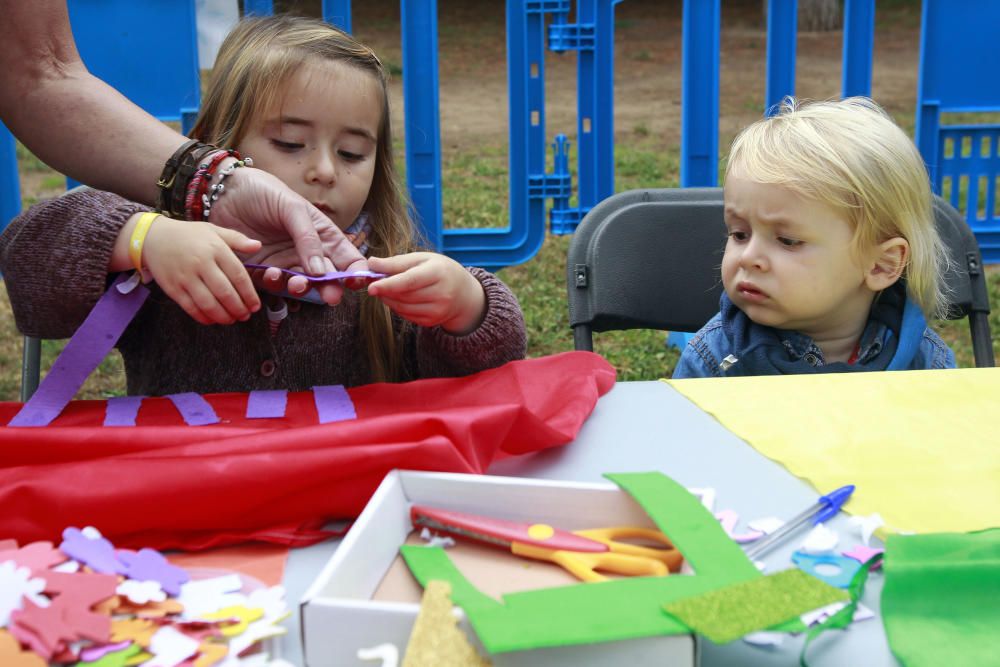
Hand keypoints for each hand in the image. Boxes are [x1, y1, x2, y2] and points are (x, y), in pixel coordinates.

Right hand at [143, 217, 261, 324]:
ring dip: (224, 316)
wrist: (153, 237)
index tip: (255, 305)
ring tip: (232, 320)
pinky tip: (213, 319)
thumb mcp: (213, 231)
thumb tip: (258, 246)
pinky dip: (204, 317)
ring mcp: (185, 277)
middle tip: (245, 316)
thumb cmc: (189, 235)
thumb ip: (237, 239)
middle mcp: (201, 263)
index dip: (249, 294)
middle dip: (239, 308)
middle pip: (225, 293)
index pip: (238, 276)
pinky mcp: (173, 288)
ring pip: (209, 304)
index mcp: (215, 249)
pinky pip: (191, 308)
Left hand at [210, 164, 367, 303]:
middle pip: (328, 278)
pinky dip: (276, 283)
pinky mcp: (263, 271)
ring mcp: (286, 263)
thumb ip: (308, 238)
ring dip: (303, 289)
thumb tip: (322, 272)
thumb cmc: (263, 192)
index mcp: (323, 235)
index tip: (355, 283)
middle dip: (331, 288)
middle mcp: (308, 252)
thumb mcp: (292, 208)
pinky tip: (272, 273)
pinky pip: (274, 285)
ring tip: (297, 284)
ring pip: (303, 285)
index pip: (347, 258)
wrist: (224, 192)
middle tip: (331, 297)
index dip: (355, 273)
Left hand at [366, 253, 486, 334]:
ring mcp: (438, 310)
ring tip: (387, 289)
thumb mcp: (421, 259)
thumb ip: (396, 262)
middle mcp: (441, 293)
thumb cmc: (439, 270)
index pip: (410, 281)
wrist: (463, 293)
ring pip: (402, 308)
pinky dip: (397, 307)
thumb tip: (371, 263)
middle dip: (385, 290)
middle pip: (404, 296)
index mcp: (438, 272)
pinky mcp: (432, 322)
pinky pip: (406, 316)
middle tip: (375, 282)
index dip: (388, 285)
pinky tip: (400, 298)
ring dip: (389, 299)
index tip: (371, 287)